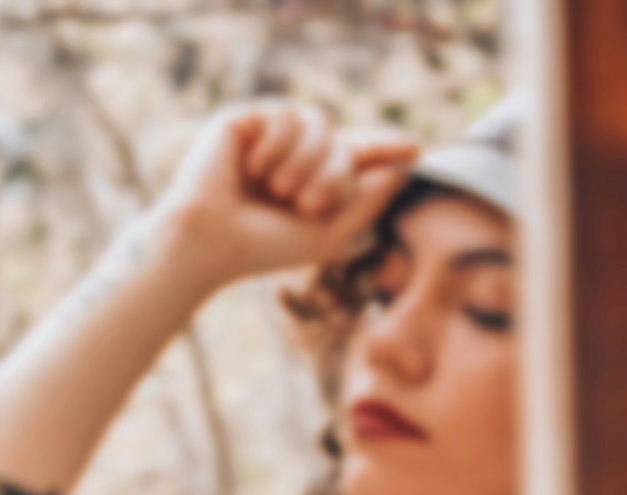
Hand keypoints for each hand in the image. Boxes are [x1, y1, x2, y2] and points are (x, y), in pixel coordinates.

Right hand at [160, 102, 419, 288]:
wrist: (211, 240)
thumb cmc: (262, 248)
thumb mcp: (326, 235)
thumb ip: (366, 206)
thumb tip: (401, 173)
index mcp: (308, 184)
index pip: (353, 158)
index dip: (383, 151)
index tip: (416, 150)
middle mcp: (290, 157)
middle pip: (340, 141)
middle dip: (333, 173)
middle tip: (308, 204)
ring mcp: (267, 136)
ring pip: (318, 122)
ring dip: (306, 161)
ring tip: (280, 190)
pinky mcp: (245, 119)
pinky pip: (286, 115)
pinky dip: (277, 146)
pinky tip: (254, 169)